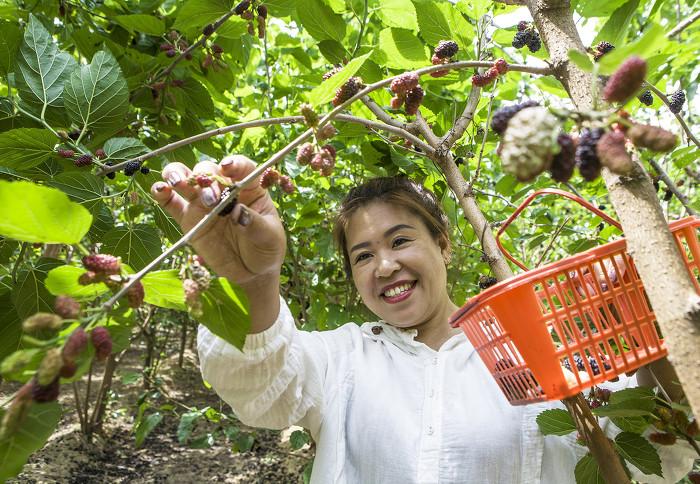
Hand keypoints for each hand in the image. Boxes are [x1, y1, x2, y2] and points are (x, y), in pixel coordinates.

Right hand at [150, 155, 286, 283]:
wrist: (251, 271)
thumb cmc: (266, 248)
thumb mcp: (269, 237)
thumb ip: (255, 224)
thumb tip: (239, 212)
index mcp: (249, 188)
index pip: (242, 167)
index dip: (235, 163)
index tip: (227, 167)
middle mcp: (224, 189)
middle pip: (209, 170)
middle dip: (206, 179)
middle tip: (210, 199)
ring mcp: (203, 203)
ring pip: (186, 178)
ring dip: (178, 175)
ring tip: (177, 183)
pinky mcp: (188, 219)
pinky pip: (171, 202)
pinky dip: (162, 193)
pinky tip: (159, 190)